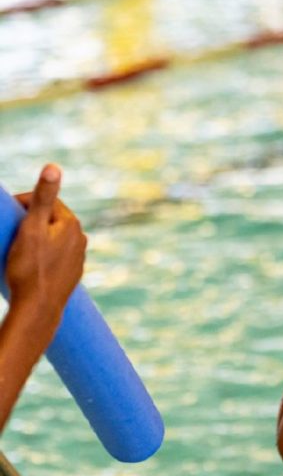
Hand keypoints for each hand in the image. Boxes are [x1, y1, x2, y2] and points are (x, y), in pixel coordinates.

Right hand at [8, 165, 87, 322]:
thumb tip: (54, 166)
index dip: (23, 205)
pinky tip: (30, 266)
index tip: (8, 216)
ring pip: (51, 240)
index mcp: (72, 224)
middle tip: (10, 236)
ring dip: (35, 240)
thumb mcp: (31, 227)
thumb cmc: (31, 267)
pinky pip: (53, 258)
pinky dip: (41, 257)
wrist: (39, 308)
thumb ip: (42, 197)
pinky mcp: (71, 274)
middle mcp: (81, 239)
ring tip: (17, 252)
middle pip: (48, 222)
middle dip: (29, 223)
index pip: (45, 203)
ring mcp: (78, 258)